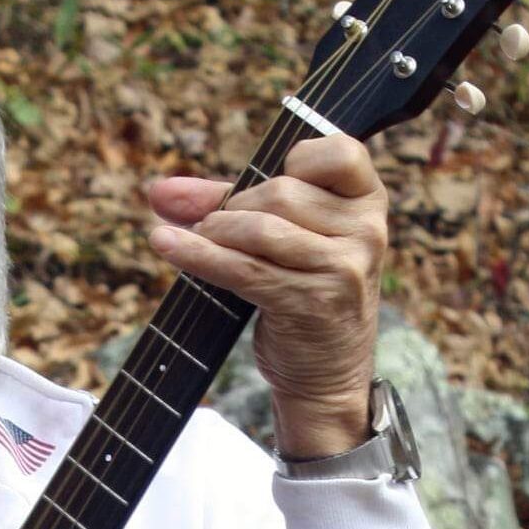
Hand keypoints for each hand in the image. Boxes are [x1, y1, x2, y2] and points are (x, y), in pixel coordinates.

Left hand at [147, 134, 386, 458]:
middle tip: (215, 229)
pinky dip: (196, 254)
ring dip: (213, 232)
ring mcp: (343, 269)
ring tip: (198, 241)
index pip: (338, 152)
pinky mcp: (311, 302)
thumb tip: (159, 190)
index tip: (265, 186)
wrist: (325, 375)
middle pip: (280, 192)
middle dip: (234, 208)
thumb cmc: (301, 293)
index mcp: (369, 202)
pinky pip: (241, 267)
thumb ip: (225, 204)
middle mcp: (367, 232)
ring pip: (258, 228)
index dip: (295, 160)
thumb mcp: (283, 238)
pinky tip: (165, 244)